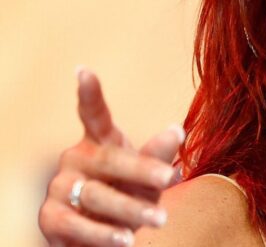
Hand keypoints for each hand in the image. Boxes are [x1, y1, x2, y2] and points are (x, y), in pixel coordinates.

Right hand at [38, 68, 184, 246]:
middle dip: (142, 170)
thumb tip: (177, 130)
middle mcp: (76, 159)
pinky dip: (104, 234)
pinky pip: (77, 224)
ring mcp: (60, 187)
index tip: (83, 71)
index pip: (94, 115)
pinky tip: (126, 241)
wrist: (100, 238)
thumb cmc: (127, 198)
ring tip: (160, 220)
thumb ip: (157, 157)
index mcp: (100, 143)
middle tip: (169, 178)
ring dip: (131, 208)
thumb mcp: (148, 180)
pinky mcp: (51, 217)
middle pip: (109, 160)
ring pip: (96, 195)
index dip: (89, 94)